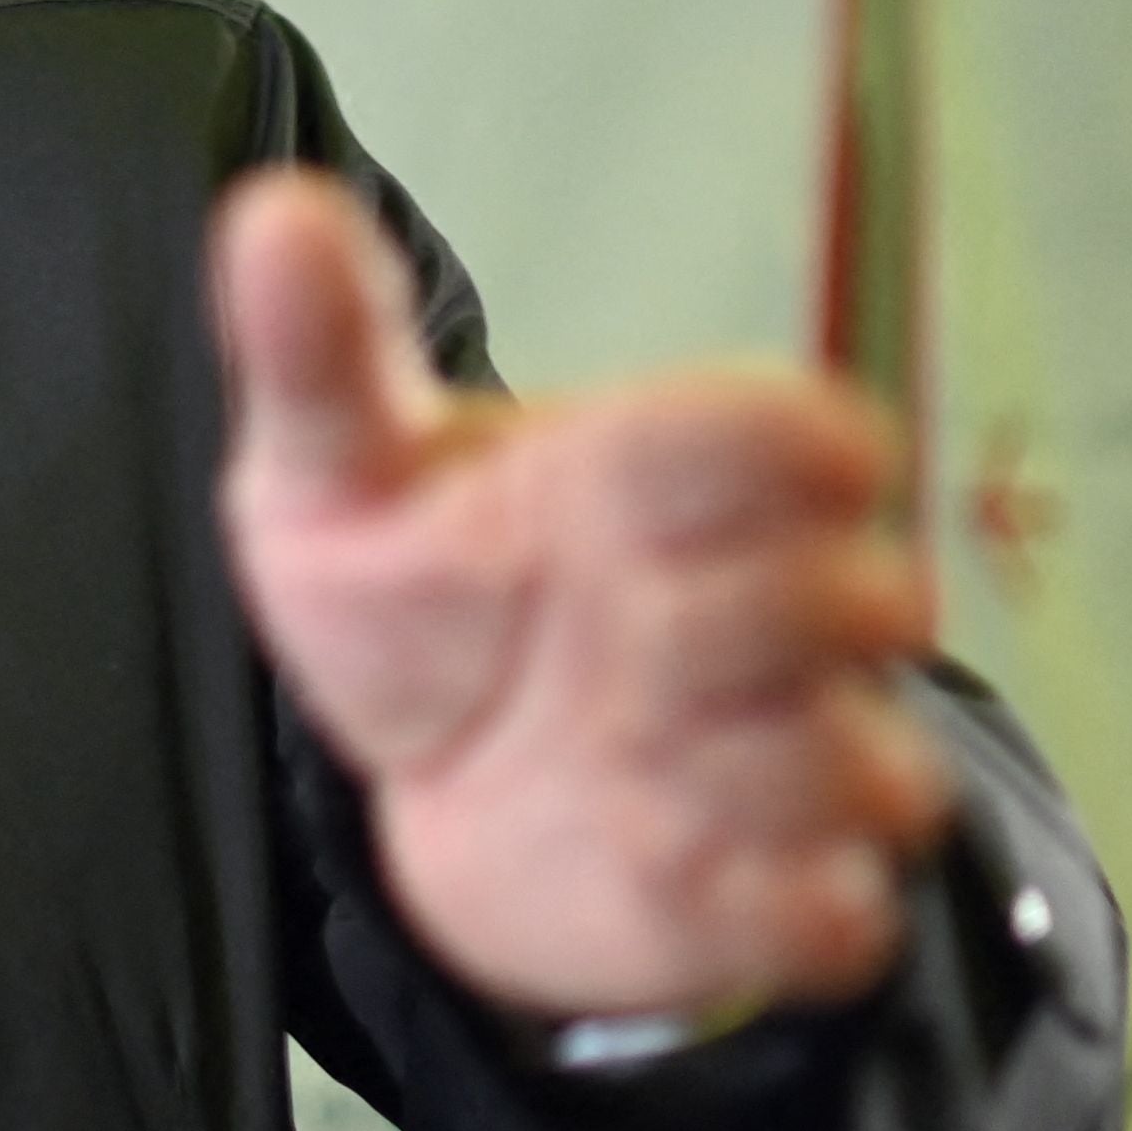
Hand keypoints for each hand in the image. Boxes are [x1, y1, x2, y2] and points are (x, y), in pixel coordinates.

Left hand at [212, 169, 949, 1022]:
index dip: (793, 443)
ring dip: (766, 765)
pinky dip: (789, 909)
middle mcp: (747, 611)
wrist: (435, 769)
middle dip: (758, 613)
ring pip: (860, 760)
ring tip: (633, 757)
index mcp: (652, 481)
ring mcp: (766, 753)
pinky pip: (837, 917)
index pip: (776, 436)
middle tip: (628, 629)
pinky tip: (681, 869)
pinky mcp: (761, 892)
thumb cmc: (412, 590)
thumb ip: (320, 350)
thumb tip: (272, 214)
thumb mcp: (337, 466)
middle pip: (851, 597)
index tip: (804, 454)